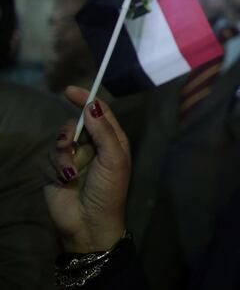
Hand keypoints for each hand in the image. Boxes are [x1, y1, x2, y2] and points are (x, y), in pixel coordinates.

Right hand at [44, 86, 130, 252]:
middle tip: (70, 142)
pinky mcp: (56, 170)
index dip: (86, 100)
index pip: (99, 113)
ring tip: (72, 173)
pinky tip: (65, 181)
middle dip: (70, 132)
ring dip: (64, 155)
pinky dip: (56, 167)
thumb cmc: (109, 191)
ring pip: (60, 140)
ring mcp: (74, 158)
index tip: (71, 90)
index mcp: (112, 141)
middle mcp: (93, 146)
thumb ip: (103, 131)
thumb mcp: (113, 159)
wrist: (89, 224)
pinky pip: (50, 157)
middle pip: (75, 124)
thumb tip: (92, 105)